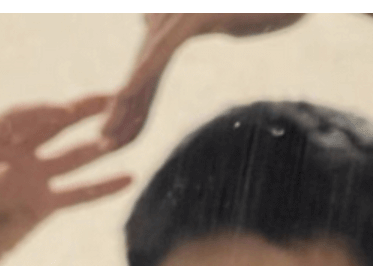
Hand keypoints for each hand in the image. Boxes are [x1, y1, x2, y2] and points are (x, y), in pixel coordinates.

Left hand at [0, 95, 132, 265]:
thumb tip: (7, 172)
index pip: (16, 119)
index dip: (39, 113)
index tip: (61, 110)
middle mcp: (13, 153)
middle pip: (50, 126)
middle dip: (79, 112)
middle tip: (109, 99)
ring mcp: (31, 178)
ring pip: (69, 157)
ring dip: (94, 148)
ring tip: (120, 138)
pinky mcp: (43, 205)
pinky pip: (76, 194)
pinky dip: (100, 188)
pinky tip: (126, 180)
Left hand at [103, 14, 303, 147]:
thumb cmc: (269, 3)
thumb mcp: (233, 18)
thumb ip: (207, 22)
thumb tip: (194, 26)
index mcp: (176, 28)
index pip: (148, 76)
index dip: (133, 109)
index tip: (117, 139)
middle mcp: (170, 19)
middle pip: (140, 73)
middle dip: (121, 112)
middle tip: (103, 145)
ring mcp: (179, 14)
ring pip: (144, 66)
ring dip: (124, 103)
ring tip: (107, 134)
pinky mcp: (193, 16)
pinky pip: (161, 51)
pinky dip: (141, 74)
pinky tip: (123, 95)